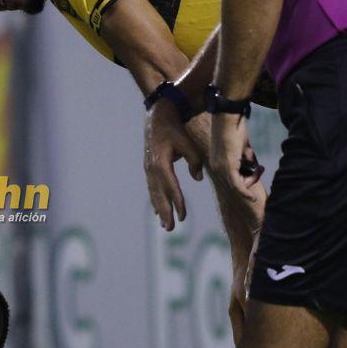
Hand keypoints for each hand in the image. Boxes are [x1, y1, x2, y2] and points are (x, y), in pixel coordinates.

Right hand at [144, 101, 204, 230]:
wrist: (157, 118)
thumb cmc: (175, 130)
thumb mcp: (188, 143)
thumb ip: (194, 161)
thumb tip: (198, 179)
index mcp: (161, 163)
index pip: (171, 187)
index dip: (177, 202)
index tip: (183, 216)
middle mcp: (152, 169)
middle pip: (159, 195)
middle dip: (165, 213)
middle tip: (170, 229)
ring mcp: (148, 170)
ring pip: (154, 194)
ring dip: (160, 210)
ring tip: (165, 225)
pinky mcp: (148, 169)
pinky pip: (152, 189)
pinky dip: (156, 201)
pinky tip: (158, 211)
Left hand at [208, 112, 262, 210]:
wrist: (228, 116)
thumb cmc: (235, 126)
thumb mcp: (240, 145)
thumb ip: (244, 157)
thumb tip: (252, 165)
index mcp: (217, 162)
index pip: (232, 177)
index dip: (247, 177)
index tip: (258, 168)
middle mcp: (216, 167)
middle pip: (236, 183)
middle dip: (251, 179)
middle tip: (261, 168)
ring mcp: (221, 168)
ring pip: (239, 185)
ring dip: (252, 179)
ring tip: (260, 168)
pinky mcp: (227, 167)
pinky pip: (237, 186)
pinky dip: (245, 193)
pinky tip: (252, 198)